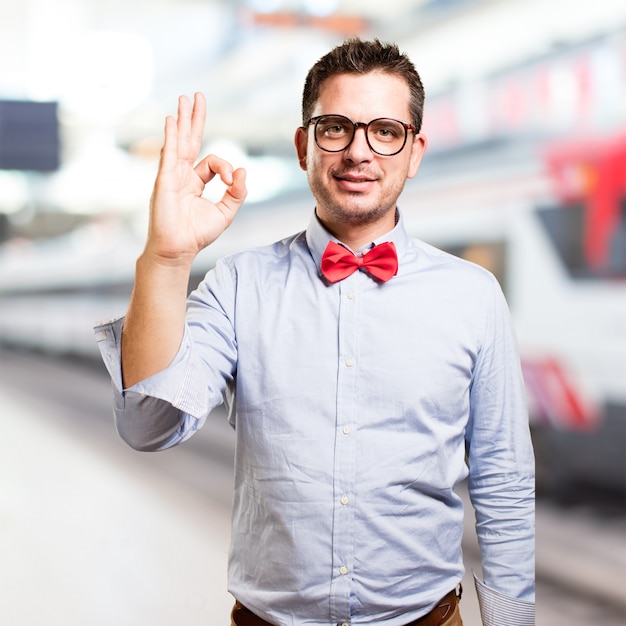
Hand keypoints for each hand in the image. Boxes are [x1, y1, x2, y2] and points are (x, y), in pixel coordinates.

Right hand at [145, 93, 246, 264]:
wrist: (178, 249)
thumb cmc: (197, 234)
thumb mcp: (225, 212)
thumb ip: (236, 192)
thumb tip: (243, 169)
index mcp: (195, 182)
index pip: (212, 162)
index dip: (226, 168)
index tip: (232, 180)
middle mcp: (181, 175)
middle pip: (189, 140)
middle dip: (194, 119)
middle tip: (197, 97)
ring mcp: (171, 176)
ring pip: (178, 142)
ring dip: (182, 120)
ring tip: (185, 99)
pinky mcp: (164, 180)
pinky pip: (168, 154)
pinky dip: (170, 136)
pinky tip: (171, 120)